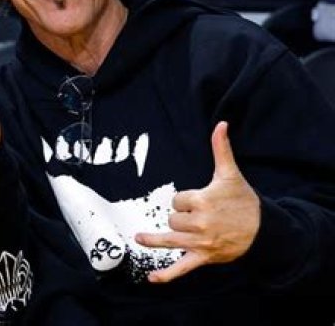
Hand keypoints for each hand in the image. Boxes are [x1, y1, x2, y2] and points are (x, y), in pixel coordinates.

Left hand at [135, 121, 260, 282]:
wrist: (264, 230)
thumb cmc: (244, 200)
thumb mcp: (230, 174)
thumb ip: (221, 149)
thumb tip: (221, 124)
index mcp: (202, 200)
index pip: (177, 199)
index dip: (185, 200)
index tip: (200, 201)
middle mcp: (199, 223)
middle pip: (173, 219)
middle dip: (181, 217)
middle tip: (199, 216)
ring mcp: (200, 242)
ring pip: (170, 239)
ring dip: (154, 240)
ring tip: (139, 238)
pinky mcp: (203, 257)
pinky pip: (182, 268)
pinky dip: (167, 275)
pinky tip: (152, 279)